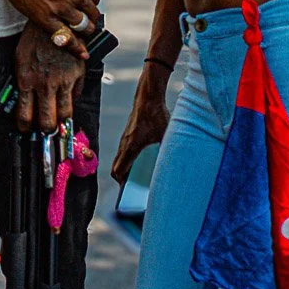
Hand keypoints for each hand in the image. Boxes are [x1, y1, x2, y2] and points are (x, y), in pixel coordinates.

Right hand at [0, 0, 107, 56]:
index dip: (92, 6)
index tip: (88, 11)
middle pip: (92, 14)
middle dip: (90, 21)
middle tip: (86, 26)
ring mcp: (62, 7)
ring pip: (83, 27)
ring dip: (85, 33)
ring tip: (82, 36)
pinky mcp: (47, 19)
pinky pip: (66, 37)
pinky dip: (76, 47)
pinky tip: (82, 53)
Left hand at [14, 22, 85, 131]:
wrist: (55, 20)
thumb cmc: (35, 38)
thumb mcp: (20, 58)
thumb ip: (22, 80)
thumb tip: (22, 99)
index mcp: (27, 80)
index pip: (25, 115)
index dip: (25, 127)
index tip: (26, 129)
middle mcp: (45, 84)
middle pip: (48, 121)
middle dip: (46, 131)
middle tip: (45, 130)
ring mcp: (63, 81)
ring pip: (66, 113)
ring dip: (61, 120)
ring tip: (58, 120)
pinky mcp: (77, 74)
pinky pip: (77, 96)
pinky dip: (72, 99)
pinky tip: (67, 96)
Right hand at [111, 66, 170, 184]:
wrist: (148, 97)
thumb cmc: (156, 116)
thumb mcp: (165, 136)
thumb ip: (165, 151)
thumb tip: (171, 166)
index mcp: (131, 148)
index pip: (118, 171)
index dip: (121, 183)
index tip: (127, 191)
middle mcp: (124, 144)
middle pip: (117, 167)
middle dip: (123, 179)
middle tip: (133, 188)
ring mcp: (125, 139)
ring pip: (120, 159)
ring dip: (126, 168)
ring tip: (138, 177)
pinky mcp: (128, 134)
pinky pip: (124, 151)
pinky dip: (128, 159)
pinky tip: (142, 160)